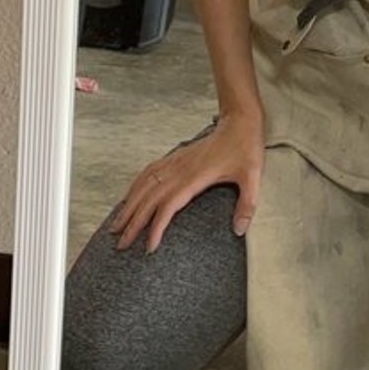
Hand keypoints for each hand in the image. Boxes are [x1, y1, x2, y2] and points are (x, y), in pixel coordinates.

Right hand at [107, 108, 264, 253]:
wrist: (239, 122)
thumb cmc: (245, 148)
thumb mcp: (252, 177)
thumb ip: (246, 205)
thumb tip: (239, 230)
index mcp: (195, 177)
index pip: (168, 207)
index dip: (156, 227)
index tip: (149, 247)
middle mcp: (179, 170)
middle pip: (149, 200)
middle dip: (133, 223)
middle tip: (121, 244)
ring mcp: (174, 163)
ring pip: (144, 186)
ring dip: (128, 206)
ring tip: (116, 225)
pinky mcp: (174, 157)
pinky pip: (148, 173)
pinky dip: (135, 187)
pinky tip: (129, 198)